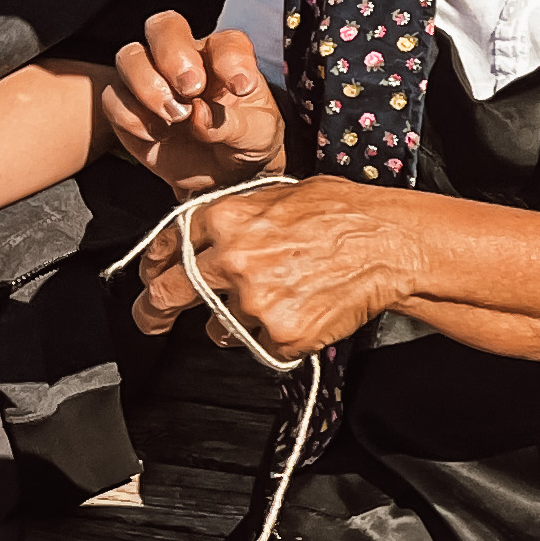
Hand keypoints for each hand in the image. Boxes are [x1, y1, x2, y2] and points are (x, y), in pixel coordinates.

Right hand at [103, 11, 285, 195]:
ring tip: (176, 117)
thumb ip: (236, 125)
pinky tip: (157, 135)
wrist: (221, 176)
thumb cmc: (244, 143)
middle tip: (192, 89)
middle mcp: (185, 60)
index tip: (240, 88)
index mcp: (224, 59)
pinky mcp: (128, 108)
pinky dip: (132, 117)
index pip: (225, 42)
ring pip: (129, 57)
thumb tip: (201, 116)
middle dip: (173, 54)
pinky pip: (113, 98)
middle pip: (164, 27)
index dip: (231, 59)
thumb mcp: (258, 138)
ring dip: (148, 85)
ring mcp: (152, 79)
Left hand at [128, 176, 410, 361]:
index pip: (168, 245)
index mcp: (225, 218)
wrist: (390, 244)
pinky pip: (261, 346)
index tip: (151, 275)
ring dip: (235, 323)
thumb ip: (236, 215)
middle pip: (169, 293)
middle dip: (152, 310)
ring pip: (220, 328)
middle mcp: (231, 259)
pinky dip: (276, 339)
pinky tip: (301, 314)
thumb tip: (208, 233)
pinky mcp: (281, 334)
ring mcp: (254, 301)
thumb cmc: (344, 213)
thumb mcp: (279, 194)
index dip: (154, 264)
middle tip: (150, 320)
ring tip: (277, 303)